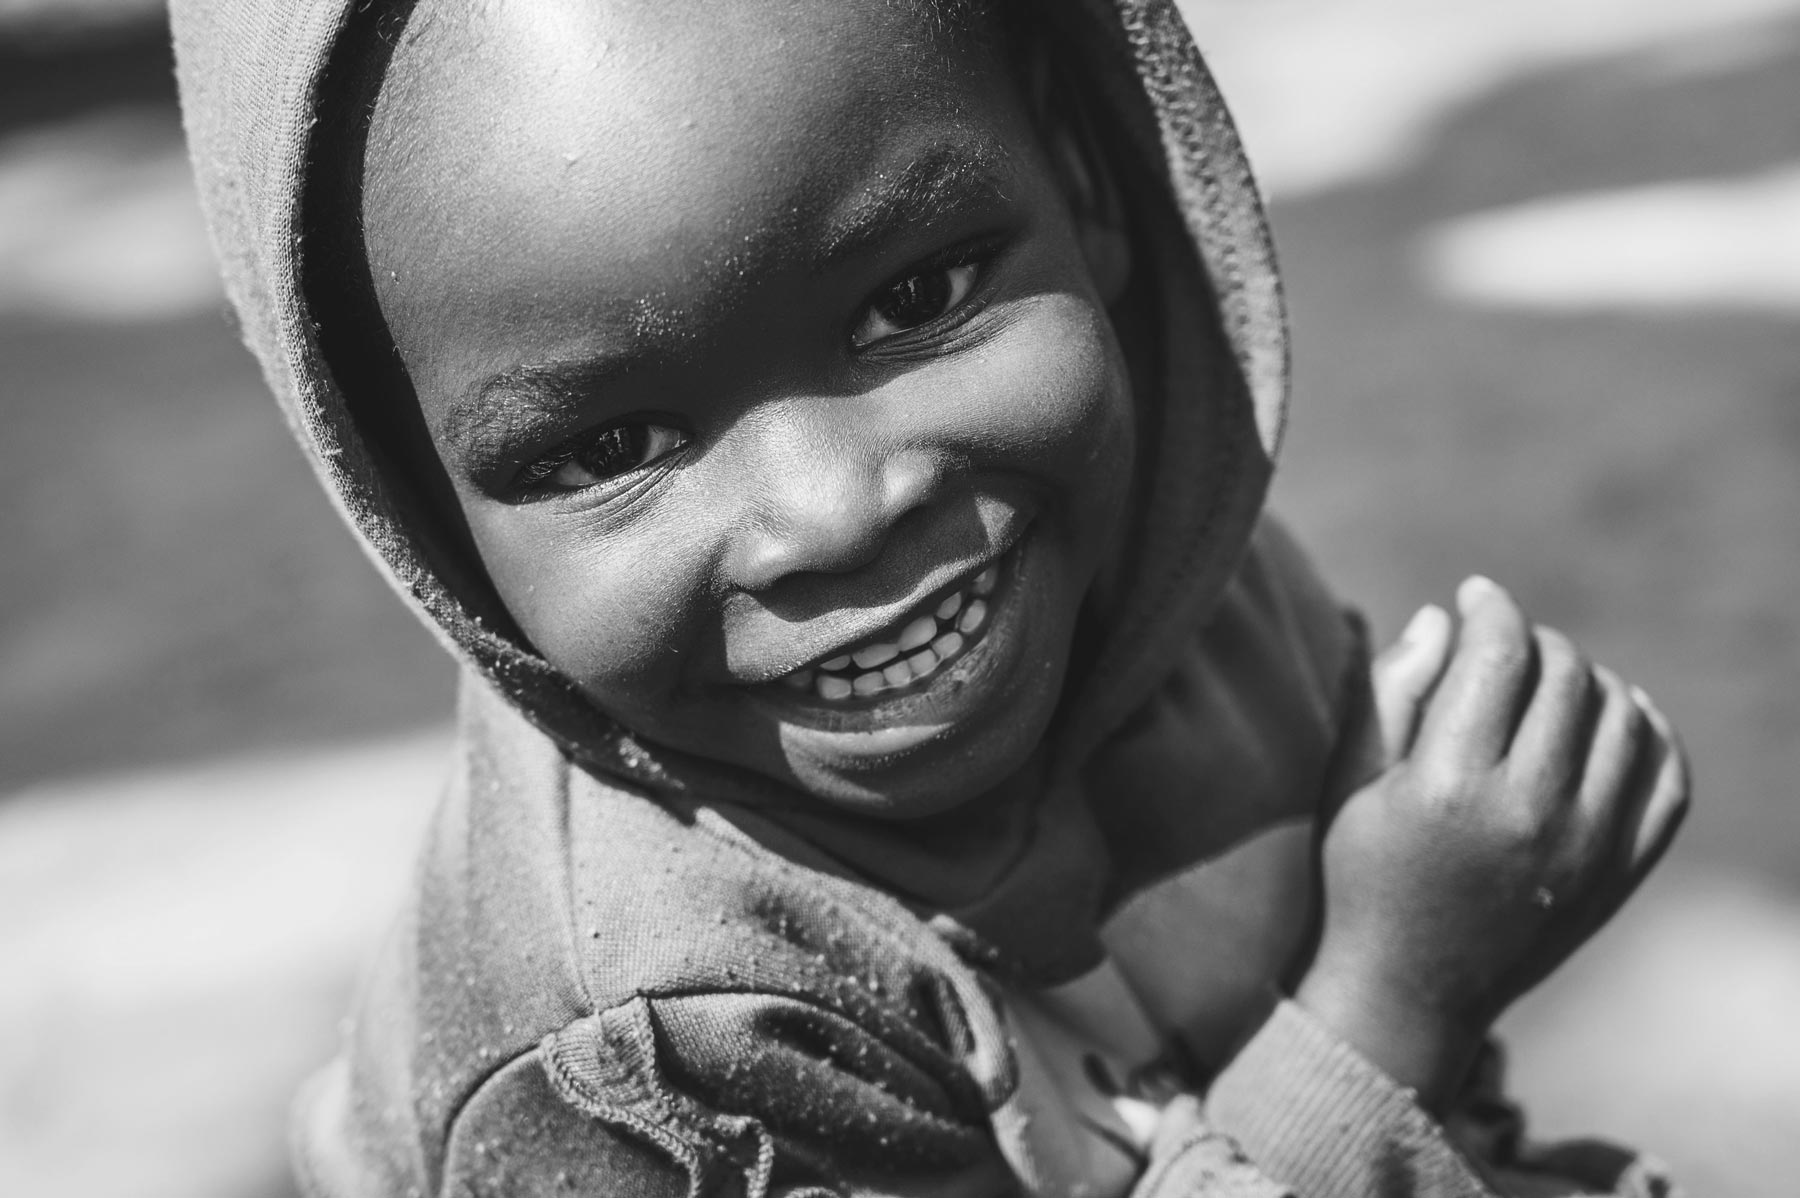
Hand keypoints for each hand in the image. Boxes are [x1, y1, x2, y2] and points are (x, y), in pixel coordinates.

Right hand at [1296, 576, 1688, 1109]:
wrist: (1406, 994)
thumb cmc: (1359, 875)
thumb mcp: (1348, 781)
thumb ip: (1390, 690)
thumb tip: (1444, 617)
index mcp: (1449, 785)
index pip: (1500, 654)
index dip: (1491, 607)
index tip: (1474, 594)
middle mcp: (1529, 813)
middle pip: (1564, 675)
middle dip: (1532, 640)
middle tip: (1500, 646)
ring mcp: (1586, 847)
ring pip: (1621, 715)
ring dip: (1586, 679)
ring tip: (1545, 683)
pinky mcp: (1618, 874)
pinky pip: (1667, 778)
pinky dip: (1648, 732)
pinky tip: (1613, 717)